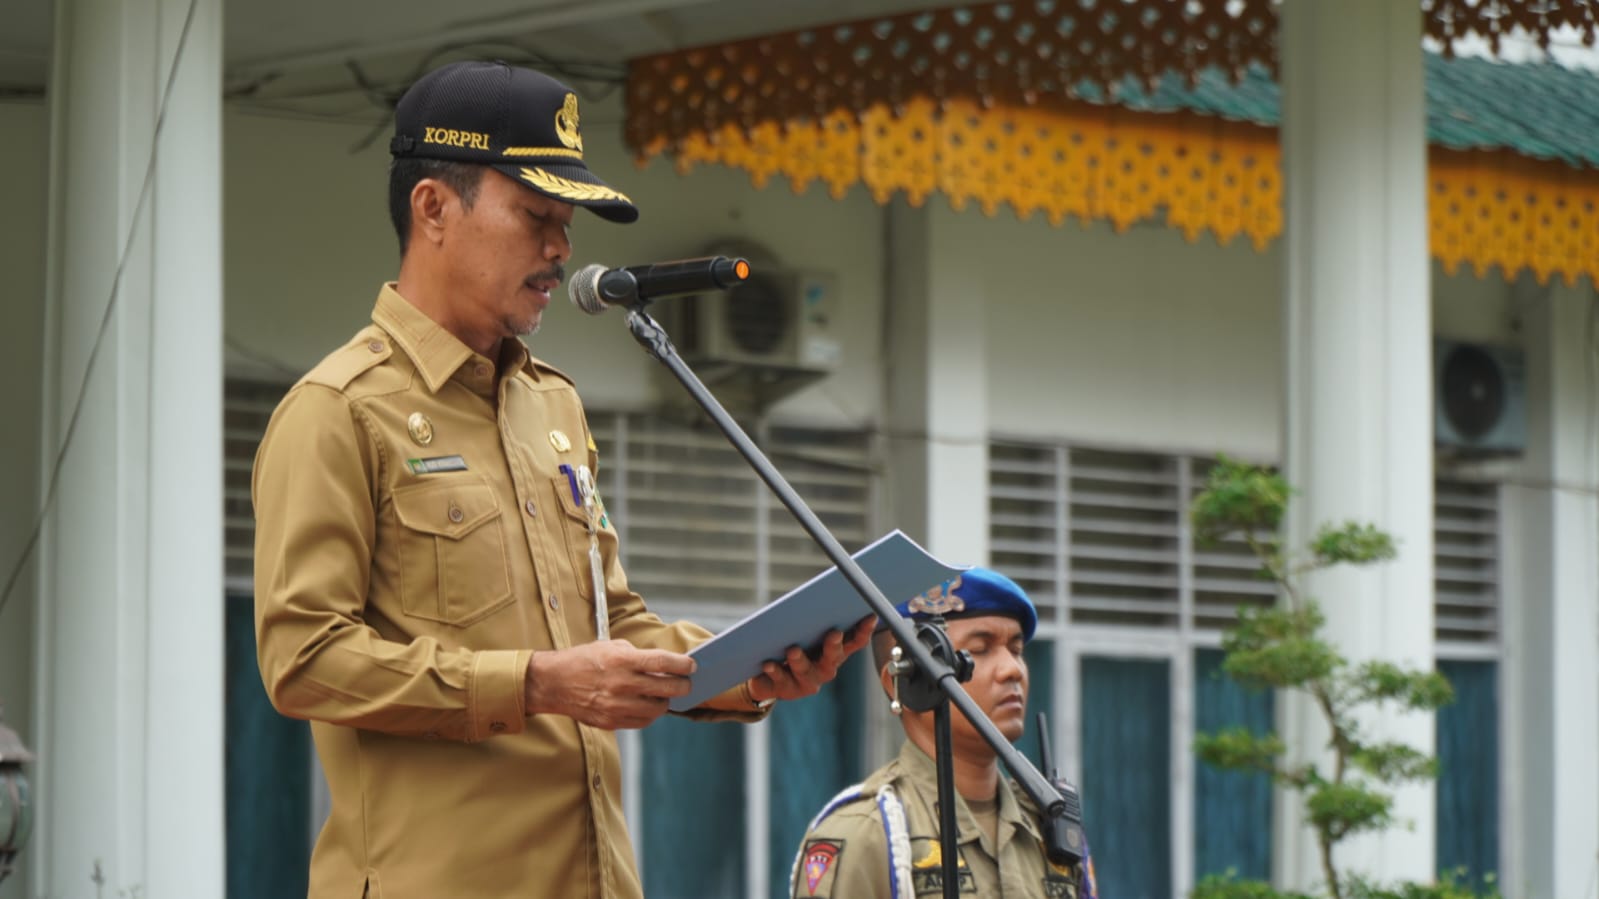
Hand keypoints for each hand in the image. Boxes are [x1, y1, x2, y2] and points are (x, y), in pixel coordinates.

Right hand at [525, 640, 694, 729]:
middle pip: (666, 689)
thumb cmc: (583, 661)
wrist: (553, 683)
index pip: (662, 662)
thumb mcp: (609, 647)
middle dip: (682, 686)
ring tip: (665, 695)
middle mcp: (621, 684)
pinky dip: (649, 714)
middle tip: (686, 683)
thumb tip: (662, 665)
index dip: (682, 665)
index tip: (691, 666)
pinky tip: (648, 705)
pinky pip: (642, 722)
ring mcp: (616, 705)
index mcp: (622, 660)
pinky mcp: (611, 721)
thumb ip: (637, 656)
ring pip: (657, 709)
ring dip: (666, 702)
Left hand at [747, 615, 875, 704]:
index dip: (864, 631)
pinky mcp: (787, 689)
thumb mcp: (805, 632)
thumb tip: (817, 597)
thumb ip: (813, 619)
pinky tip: (768, 663)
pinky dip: (776, 670)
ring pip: (806, 671)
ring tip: (792, 649)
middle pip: (833, 657)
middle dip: (834, 645)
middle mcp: (826, 668)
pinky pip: (782, 680)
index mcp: (836, 652)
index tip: (869, 616)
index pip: (855, 642)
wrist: (769, 676)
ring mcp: (808, 681)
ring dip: (800, 660)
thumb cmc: (794, 645)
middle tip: (834, 633)